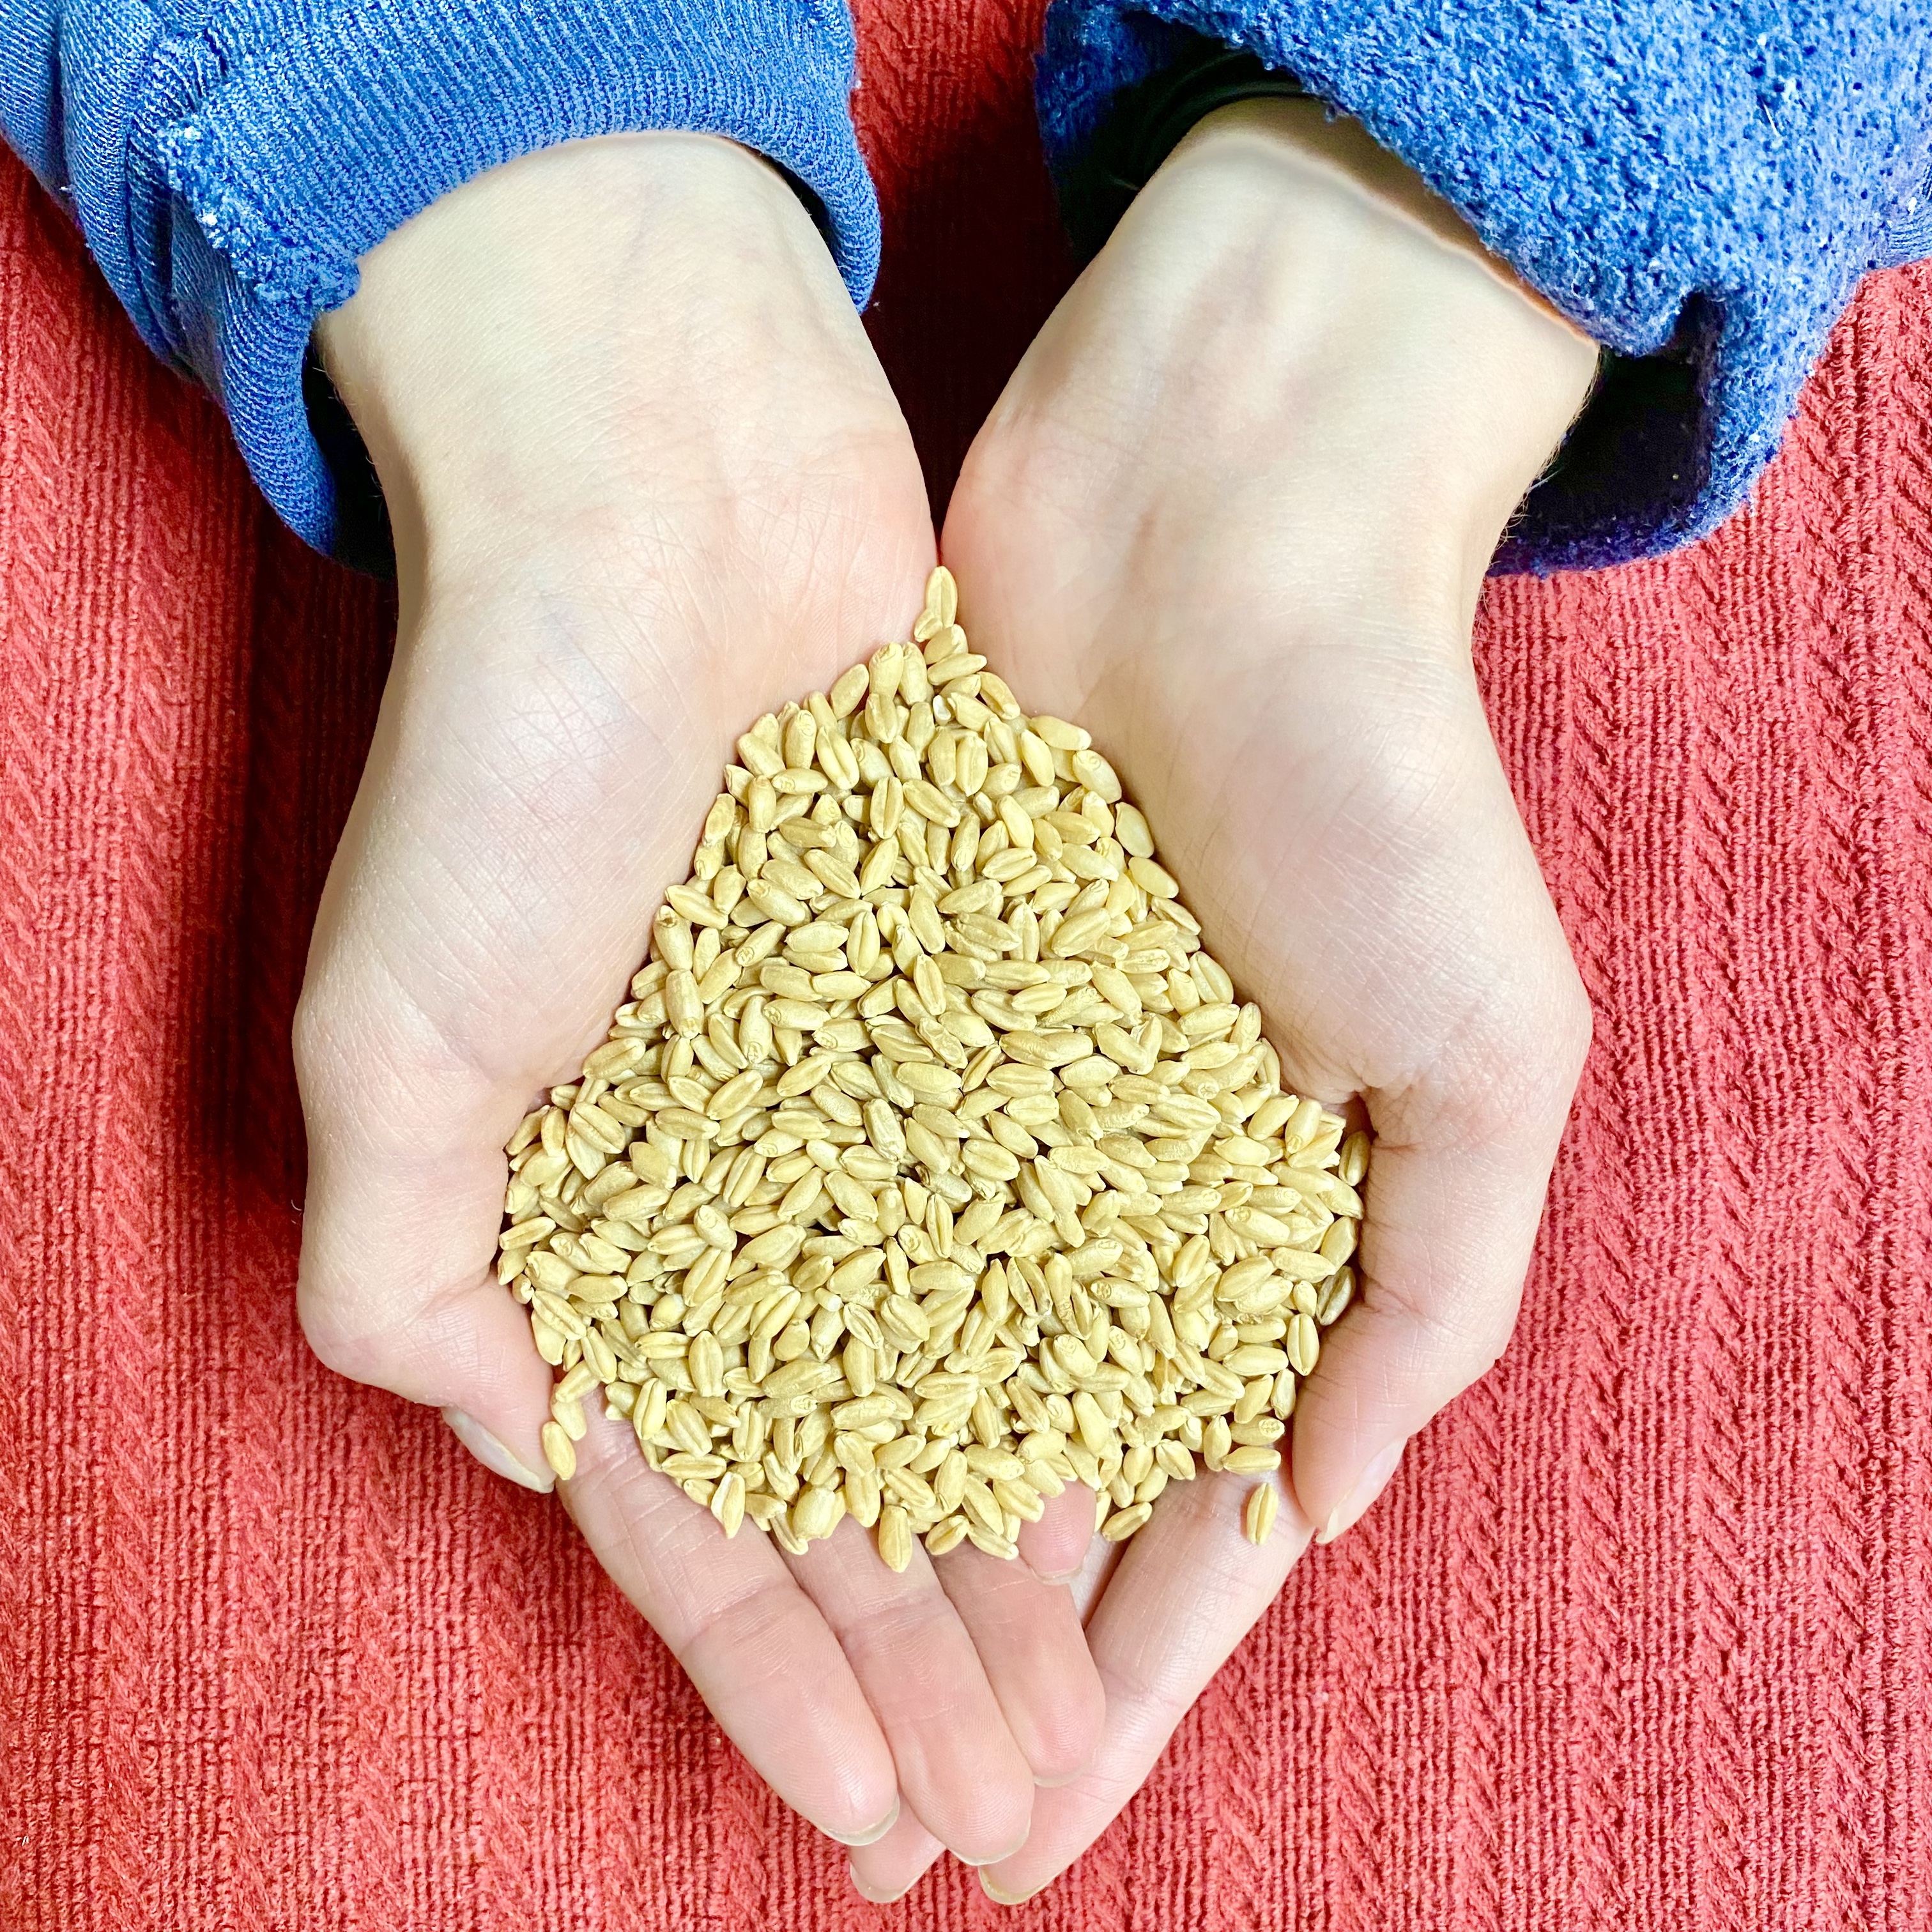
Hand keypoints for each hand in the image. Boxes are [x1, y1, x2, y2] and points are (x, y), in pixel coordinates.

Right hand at [296, 134, 1103, 1869]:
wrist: (673, 509)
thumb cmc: (512, 758)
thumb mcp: (389, 1036)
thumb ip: (413, 1270)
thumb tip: (534, 1441)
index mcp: (598, 1219)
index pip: (699, 1502)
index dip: (779, 1674)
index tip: (867, 1820)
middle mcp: (751, 1182)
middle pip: (857, 1471)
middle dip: (928, 1657)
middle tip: (1016, 1823)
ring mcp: (877, 1106)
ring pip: (975, 1375)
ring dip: (1027, 1551)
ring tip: (1101, 1715)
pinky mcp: (987, 1011)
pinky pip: (1059, 1215)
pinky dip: (1106, 1351)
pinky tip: (1169, 1486)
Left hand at [849, 101, 1599, 1901]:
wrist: (1218, 525)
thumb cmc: (1384, 774)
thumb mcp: (1487, 1048)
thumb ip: (1432, 1282)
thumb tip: (1318, 1497)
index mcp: (1274, 1215)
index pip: (1195, 1493)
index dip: (1133, 1658)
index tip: (1047, 1803)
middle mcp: (1114, 1179)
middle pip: (1031, 1459)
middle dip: (972, 1635)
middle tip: (897, 1804)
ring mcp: (983, 1094)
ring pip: (900, 1352)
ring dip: (856, 1518)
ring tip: (786, 1674)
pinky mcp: (873, 994)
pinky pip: (807, 1186)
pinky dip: (760, 1306)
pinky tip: (697, 1441)